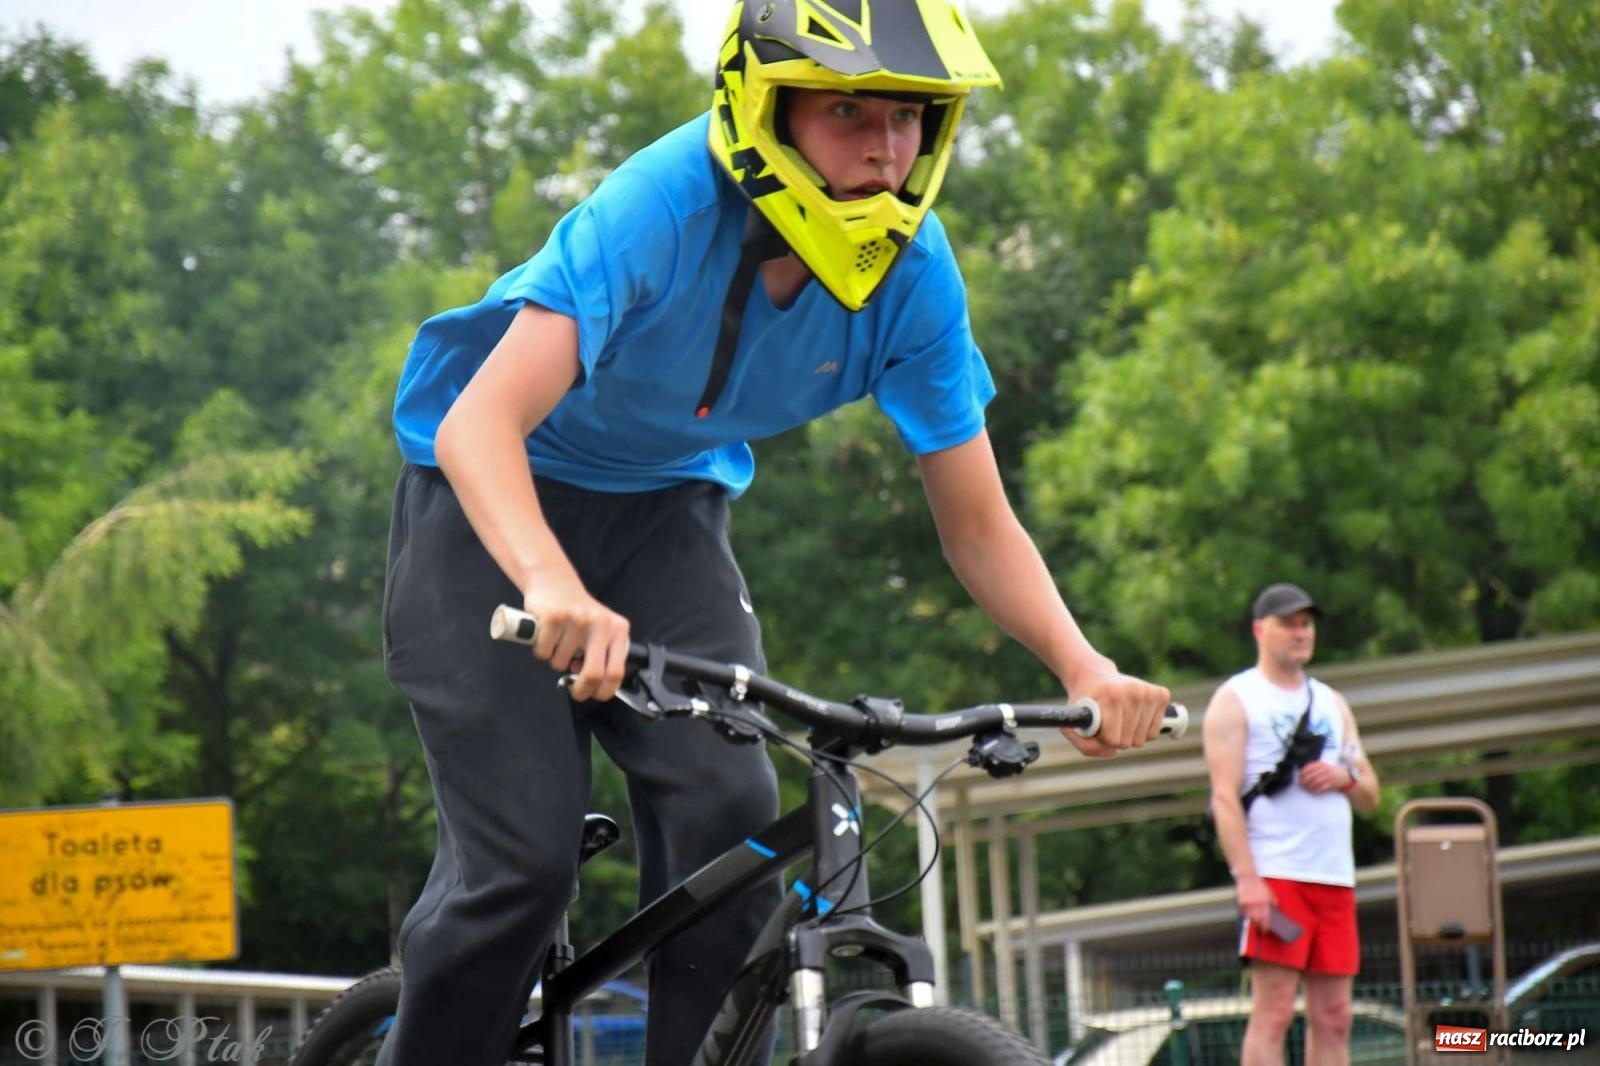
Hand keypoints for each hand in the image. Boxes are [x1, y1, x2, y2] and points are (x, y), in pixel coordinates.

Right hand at [522, 573, 630, 702]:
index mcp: (618, 629)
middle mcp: (601, 623)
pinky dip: (541, 650)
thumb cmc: (578, 614)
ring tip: (558, 642)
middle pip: (594, 674)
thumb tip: (591, 684)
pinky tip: (546, 634)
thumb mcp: (601, 630)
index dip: (604, 691)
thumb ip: (602, 655)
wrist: (554, 581)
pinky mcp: (553, 617)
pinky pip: (544, 652)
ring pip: (561, 663)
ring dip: (556, 660)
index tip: (594, 694)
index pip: (616, 671)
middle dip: (581, 690)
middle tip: (574, 690)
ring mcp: (577, 619)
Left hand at [1059, 662, 1171, 757]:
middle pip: (1129, 741)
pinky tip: (1134, 715)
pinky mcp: (1161, 695)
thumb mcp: (1074, 723)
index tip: (1097, 724)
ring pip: (1144, 739)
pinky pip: (1155, 732)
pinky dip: (1144, 730)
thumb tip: (1112, 752)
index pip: (1114, 740)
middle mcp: (1134, 691)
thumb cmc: (1085, 703)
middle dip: (1117, 737)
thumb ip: (1086, 745)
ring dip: (1130, 734)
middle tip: (1109, 720)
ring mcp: (1149, 692)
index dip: (1103, 738)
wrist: (1095, 677)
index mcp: (1112, 696)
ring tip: (1120, 717)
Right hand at [1235, 872, 1274, 930]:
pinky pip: (1243, 911)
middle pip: (1256, 919)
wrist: (1247, 877)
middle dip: (1258, 923)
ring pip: (1249, 916)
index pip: (1265, 917)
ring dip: (1252, 918)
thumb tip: (1276, 907)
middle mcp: (1256, 903)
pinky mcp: (1240, 901)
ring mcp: (1248, 902)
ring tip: (1254, 918)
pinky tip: (1247, 911)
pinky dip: (1245, 913)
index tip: (1265, 930)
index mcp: (1264, 901)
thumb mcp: (1269, 892)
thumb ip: (1273, 900)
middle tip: (1259, 926)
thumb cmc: (1259, 884)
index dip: (1265, 926)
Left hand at [1298, 761, 1353, 794]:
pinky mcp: (1332, 784)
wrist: (1347, 776)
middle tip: (1301, 784)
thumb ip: (1315, 767)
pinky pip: (1321, 787)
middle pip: (1311, 775)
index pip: (1309, 767)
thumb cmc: (1333, 771)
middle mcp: (1325, 770)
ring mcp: (1328, 777)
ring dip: (1309, 786)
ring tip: (1306, 788)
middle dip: (1304, 780)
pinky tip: (1313, 791)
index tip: (1299, 777)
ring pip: (1315, 782)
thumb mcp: (1325, 766)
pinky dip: (1316, 790)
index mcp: (1322, 764)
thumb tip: (1302, 773)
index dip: (1303, 773)